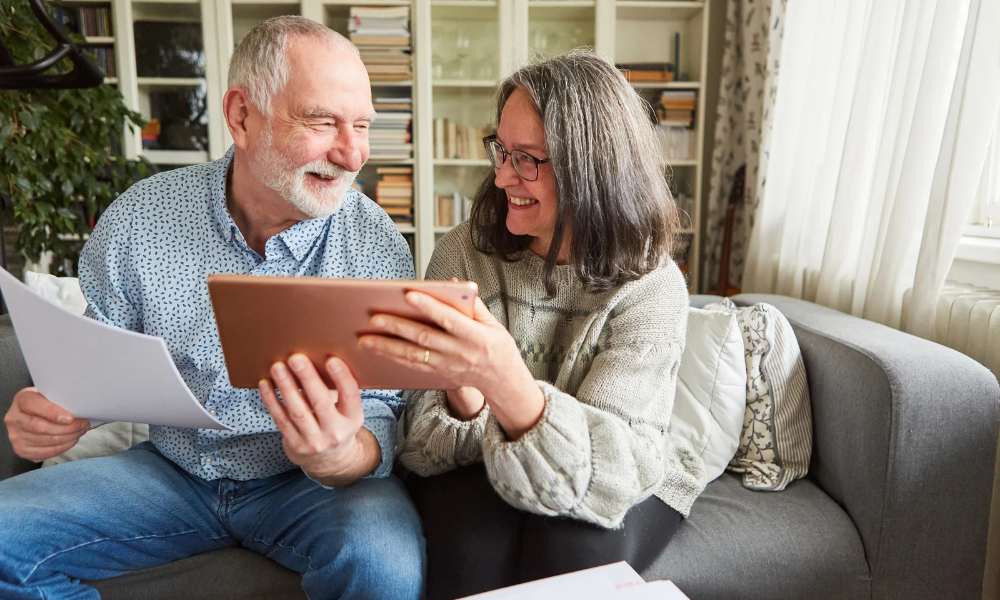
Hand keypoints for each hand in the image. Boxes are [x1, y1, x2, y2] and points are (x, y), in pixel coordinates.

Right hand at [3, 387, 89, 461]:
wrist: (33, 414)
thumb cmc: (45, 403)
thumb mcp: (50, 394)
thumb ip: (59, 398)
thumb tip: (80, 406)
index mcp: (22, 400)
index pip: (34, 405)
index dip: (53, 413)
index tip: (70, 418)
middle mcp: (14, 419)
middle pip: (41, 427)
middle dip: (67, 428)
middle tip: (82, 424)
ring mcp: (16, 436)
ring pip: (45, 441)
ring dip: (68, 438)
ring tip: (79, 432)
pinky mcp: (22, 450)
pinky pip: (45, 452)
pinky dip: (62, 447)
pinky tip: (70, 440)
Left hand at [258, 354, 378, 484]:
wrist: (329, 460)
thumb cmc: (336, 422)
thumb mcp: (346, 411)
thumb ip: (338, 390)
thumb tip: (317, 357)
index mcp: (353, 418)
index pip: (350, 396)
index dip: (342, 377)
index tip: (332, 359)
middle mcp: (335, 432)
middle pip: (321, 403)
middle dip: (307, 378)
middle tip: (295, 358)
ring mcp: (314, 441)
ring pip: (298, 411)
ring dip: (286, 387)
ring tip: (277, 367)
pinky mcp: (295, 445)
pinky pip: (281, 420)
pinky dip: (272, 401)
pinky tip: (265, 384)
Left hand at [359, 293, 543, 438]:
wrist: (502, 381)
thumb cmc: (497, 346)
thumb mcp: (493, 323)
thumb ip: (472, 304)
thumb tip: (453, 283)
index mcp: (475, 336)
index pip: (448, 318)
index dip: (429, 306)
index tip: (408, 294)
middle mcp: (459, 352)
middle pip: (423, 338)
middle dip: (397, 328)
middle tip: (373, 318)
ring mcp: (447, 366)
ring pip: (412, 356)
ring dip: (386, 347)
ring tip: (364, 339)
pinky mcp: (438, 375)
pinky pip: (412, 366)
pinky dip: (393, 359)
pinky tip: (376, 351)